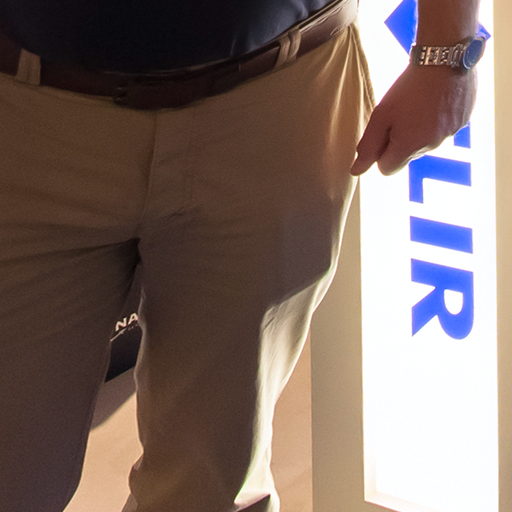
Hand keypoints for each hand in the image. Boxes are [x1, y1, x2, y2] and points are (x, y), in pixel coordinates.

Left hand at [350, 64, 476, 175]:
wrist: (444, 57)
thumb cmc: (408, 88)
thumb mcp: (380, 116)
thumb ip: (368, 146)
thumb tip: (356, 171)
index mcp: (409, 147)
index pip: (387, 169)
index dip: (380, 153)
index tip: (383, 132)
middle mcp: (432, 146)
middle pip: (406, 156)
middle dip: (399, 141)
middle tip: (400, 113)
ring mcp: (450, 134)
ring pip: (426, 142)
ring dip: (419, 129)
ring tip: (418, 103)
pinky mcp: (462, 121)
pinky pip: (444, 129)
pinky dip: (437, 119)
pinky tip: (435, 99)